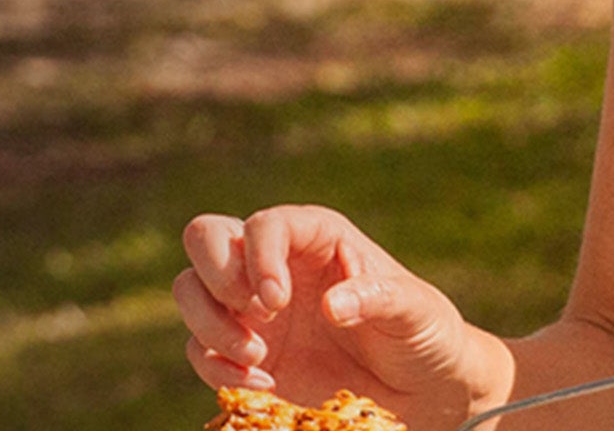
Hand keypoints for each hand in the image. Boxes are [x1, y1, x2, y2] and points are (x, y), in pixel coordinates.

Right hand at [175, 204, 499, 429]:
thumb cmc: (423, 332)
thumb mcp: (415, 309)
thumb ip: (377, 297)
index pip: (262, 224)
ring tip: (259, 358)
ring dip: (208, 325)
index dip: (258, 256)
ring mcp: (252, 309)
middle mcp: (273, 264)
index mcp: (313, 236)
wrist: (423, 389)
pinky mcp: (245, 353)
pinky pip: (200, 350)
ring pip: (190, 292)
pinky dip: (215, 367)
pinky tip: (262, 384)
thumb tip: (331, 305)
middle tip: (255, 314)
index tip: (276, 302)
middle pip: (205, 238)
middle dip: (216, 275)